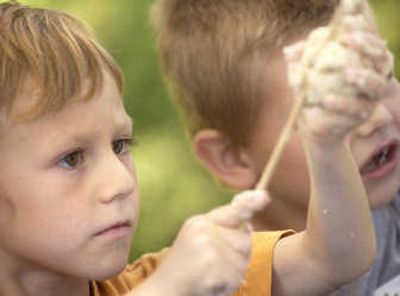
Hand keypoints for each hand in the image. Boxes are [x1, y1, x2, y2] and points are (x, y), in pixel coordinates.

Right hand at [144, 190, 268, 295]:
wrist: (164, 290)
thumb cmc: (183, 267)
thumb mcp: (196, 239)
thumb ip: (220, 229)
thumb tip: (248, 226)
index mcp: (200, 222)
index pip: (231, 211)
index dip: (249, 205)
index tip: (264, 197)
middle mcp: (204, 231)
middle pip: (244, 240)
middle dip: (238, 256)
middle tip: (216, 266)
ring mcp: (208, 249)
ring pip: (242, 260)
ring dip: (233, 272)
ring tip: (212, 274)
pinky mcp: (212, 269)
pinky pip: (236, 276)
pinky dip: (228, 285)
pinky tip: (211, 284)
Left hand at [284, 2, 393, 144]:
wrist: (314, 124)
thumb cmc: (310, 91)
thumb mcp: (302, 71)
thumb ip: (299, 60)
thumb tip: (289, 51)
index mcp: (362, 59)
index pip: (369, 37)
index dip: (363, 23)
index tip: (348, 16)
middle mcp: (373, 75)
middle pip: (381, 56)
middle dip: (367, 44)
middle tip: (348, 38)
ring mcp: (370, 97)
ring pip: (376, 84)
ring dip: (362, 76)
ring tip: (345, 72)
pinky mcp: (363, 116)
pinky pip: (356, 109)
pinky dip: (341, 103)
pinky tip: (325, 99)